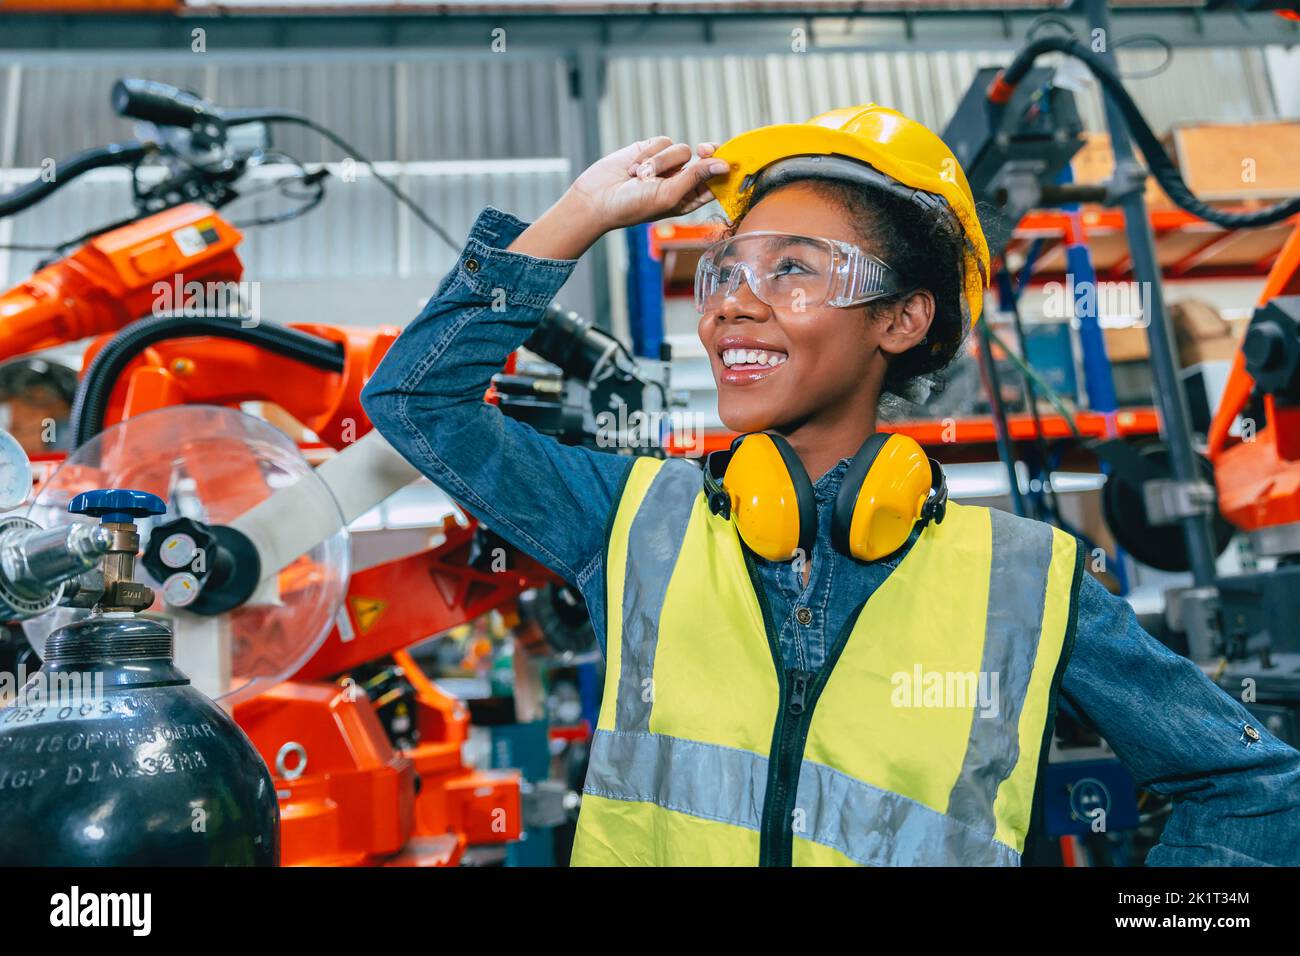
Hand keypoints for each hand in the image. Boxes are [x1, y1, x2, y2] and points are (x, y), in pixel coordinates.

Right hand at [567, 138, 727, 232]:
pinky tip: (633, 168)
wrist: (597, 198)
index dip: (725, 170)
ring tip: (641, 176)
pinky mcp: (650, 151)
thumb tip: (723, 164)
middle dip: (705, 154)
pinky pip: (662, 141)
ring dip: (660, 161)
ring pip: (680, 149)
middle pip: (706, 159)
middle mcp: (681, 181)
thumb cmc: (632, 207)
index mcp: (690, 199)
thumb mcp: (668, 195)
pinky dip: (648, 154)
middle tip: (704, 150)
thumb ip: (696, 178)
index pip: (716, 181)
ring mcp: (666, 165)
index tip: (729, 161)